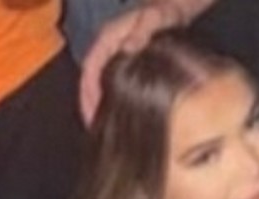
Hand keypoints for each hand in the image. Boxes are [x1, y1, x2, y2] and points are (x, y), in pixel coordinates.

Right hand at [80, 2, 187, 123]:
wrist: (171, 7)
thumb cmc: (162, 12)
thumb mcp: (154, 19)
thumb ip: (141, 32)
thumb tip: (128, 49)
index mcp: (108, 38)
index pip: (90, 69)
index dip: (87, 93)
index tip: (90, 114)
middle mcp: (105, 46)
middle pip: (90, 79)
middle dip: (89, 103)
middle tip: (94, 127)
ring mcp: (113, 53)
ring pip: (98, 80)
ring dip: (97, 101)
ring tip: (102, 125)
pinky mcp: (122, 59)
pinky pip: (109, 79)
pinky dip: (109, 95)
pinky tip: (116, 110)